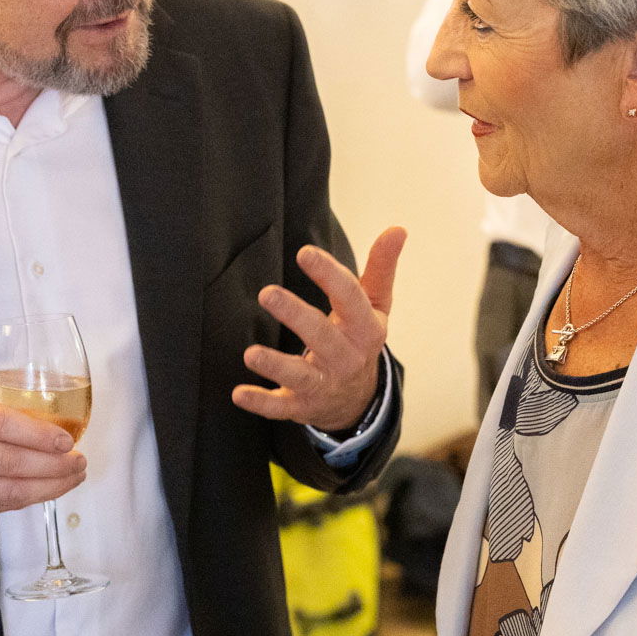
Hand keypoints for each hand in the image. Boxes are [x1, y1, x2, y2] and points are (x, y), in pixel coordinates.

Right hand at [0, 389, 84, 521]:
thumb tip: (40, 426)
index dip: (37, 434)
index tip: (64, 439)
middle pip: (9, 461)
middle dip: (53, 466)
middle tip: (78, 462)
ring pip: (8, 490)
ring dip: (48, 487)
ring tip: (72, 478)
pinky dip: (27, 499)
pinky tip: (45, 491)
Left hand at [233, 227, 405, 432]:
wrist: (358, 399)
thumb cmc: (360, 339)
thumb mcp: (376, 305)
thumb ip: (381, 268)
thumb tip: (398, 228)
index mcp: (366, 329)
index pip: (350, 299)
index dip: (329, 275)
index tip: (305, 253)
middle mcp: (346, 358)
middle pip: (322, 336)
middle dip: (296, 316)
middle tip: (267, 293)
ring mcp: (324, 384)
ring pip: (300, 375)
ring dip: (276, 365)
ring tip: (251, 353)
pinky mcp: (302, 405)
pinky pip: (281, 407)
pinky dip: (261, 403)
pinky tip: (238, 393)